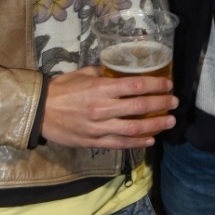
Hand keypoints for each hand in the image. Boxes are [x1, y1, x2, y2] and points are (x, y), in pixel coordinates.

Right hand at [41, 66, 177, 148]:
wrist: (39, 111)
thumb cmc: (62, 88)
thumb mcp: (83, 73)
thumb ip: (103, 74)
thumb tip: (120, 71)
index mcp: (100, 88)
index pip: (135, 86)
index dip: (155, 85)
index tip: (168, 85)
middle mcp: (102, 108)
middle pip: (139, 107)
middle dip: (160, 105)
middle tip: (174, 103)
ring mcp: (99, 127)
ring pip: (133, 128)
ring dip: (155, 125)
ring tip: (169, 122)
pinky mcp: (94, 142)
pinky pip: (120, 143)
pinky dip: (137, 142)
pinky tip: (150, 139)